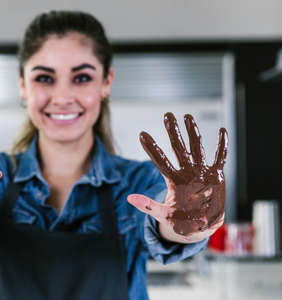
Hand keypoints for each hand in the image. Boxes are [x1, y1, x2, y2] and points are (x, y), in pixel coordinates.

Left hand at [127, 112, 227, 241]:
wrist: (199, 228)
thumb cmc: (180, 221)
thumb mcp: (162, 215)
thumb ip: (147, 206)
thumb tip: (129, 198)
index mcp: (173, 180)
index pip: (160, 160)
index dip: (152, 147)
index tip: (142, 134)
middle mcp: (186, 172)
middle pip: (178, 147)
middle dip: (173, 131)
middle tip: (167, 114)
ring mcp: (201, 172)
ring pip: (196, 147)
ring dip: (193, 132)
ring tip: (188, 116)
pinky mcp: (215, 176)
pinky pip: (219, 158)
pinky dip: (221, 146)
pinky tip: (222, 131)